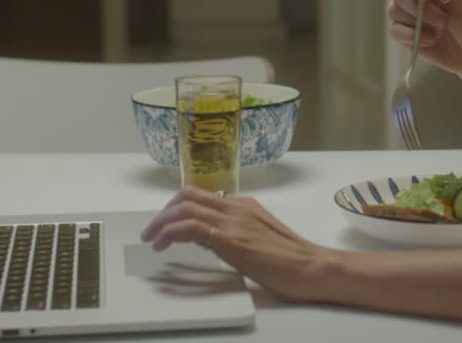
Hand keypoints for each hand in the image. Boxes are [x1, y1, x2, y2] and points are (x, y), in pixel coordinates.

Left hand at [140, 187, 335, 302]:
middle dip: (164, 211)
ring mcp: (234, 220)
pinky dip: (170, 233)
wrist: (310, 267)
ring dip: (160, 222)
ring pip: (185, 206)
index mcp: (245, 204)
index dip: (177, 208)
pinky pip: (190, 226)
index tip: (166, 225)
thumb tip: (208, 238)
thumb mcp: (258, 238)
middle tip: (152, 230)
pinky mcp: (230, 238)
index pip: (202, 196)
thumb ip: (235, 232)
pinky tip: (163, 246)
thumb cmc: (292, 259)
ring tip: (151, 239)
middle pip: (188, 194)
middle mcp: (237, 206)